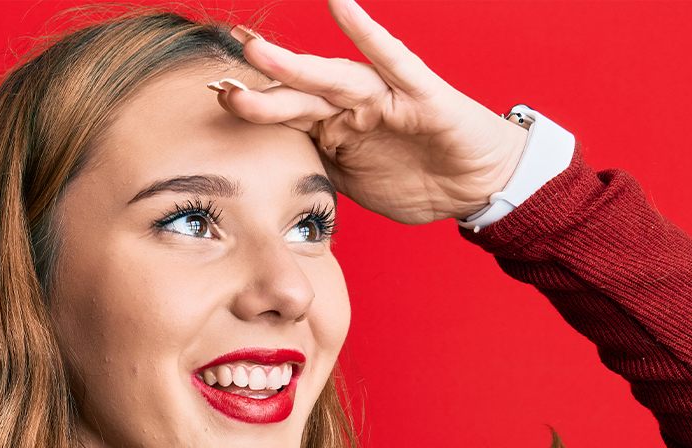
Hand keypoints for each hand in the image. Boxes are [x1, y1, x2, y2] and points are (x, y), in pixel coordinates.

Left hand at [213, 0, 528, 224]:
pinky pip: (391, 60)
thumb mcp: (352, 184)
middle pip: (297, 95)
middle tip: (220, 82)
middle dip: (258, 89)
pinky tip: (341, 5)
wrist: (477, 184)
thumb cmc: (417, 178)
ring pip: (330, 78)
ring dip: (292, 67)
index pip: (285, 114)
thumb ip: (315, 171)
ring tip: (255, 52)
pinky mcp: (418, 94)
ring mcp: (383, 96)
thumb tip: (269, 181)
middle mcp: (352, 105)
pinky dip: (365, 32)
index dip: (252, 107)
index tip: (214, 95)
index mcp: (333, 128)